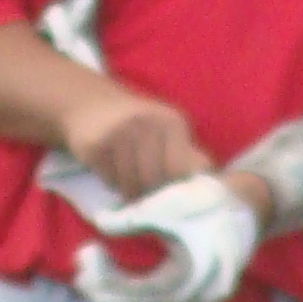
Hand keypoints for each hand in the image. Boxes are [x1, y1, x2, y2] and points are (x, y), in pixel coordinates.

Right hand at [63, 86, 211, 199]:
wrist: (89, 103)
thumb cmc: (136, 125)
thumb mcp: (166, 131)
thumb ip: (188, 155)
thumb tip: (213, 179)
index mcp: (171, 122)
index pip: (179, 171)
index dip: (173, 188)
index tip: (166, 195)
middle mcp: (147, 123)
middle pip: (155, 180)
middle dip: (150, 194)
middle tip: (145, 197)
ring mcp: (119, 132)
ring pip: (131, 183)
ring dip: (129, 192)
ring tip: (128, 186)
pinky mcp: (95, 144)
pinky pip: (109, 180)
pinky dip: (111, 183)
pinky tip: (111, 172)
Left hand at [73, 174, 261, 301]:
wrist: (247, 202)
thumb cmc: (210, 200)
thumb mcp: (170, 203)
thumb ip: (134, 216)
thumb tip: (99, 222)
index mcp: (193, 277)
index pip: (141, 293)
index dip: (109, 280)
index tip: (85, 259)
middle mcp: (196, 297)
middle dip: (107, 292)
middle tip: (79, 270)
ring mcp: (197, 298)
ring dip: (118, 294)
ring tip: (89, 272)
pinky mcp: (194, 291)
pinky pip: (158, 301)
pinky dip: (133, 293)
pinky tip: (111, 276)